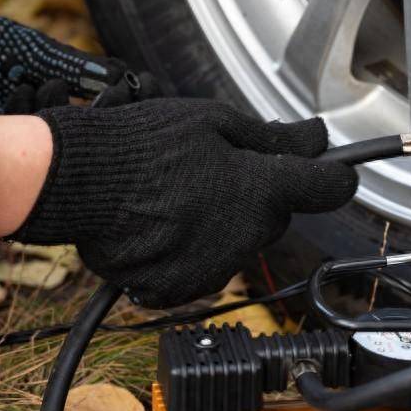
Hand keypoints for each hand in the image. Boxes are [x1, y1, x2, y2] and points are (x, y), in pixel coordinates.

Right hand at [4, 99, 357, 306]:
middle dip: (258, 195)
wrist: (76, 184)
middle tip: (214, 168)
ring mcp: (214, 268)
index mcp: (262, 192)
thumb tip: (317, 140)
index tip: (332, 169)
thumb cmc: (141, 147)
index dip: (334, 174)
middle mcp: (245, 237)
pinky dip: (191, 249)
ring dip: (222, 223)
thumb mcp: (213, 122)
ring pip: (239, 243)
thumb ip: (274, 139)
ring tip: (177, 194)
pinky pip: (203, 267)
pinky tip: (162, 222)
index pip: (330, 188)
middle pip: (275, 217)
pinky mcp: (181, 288)